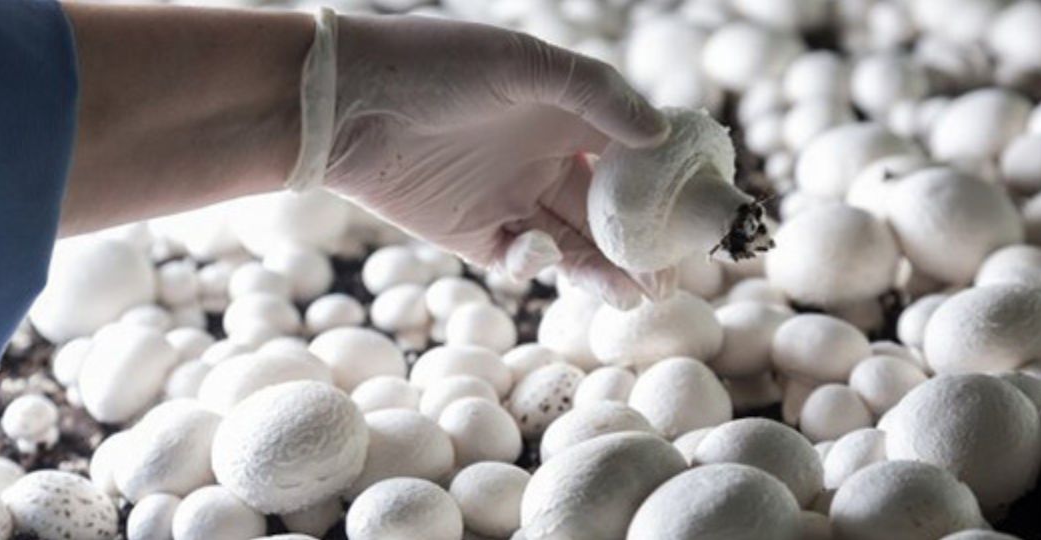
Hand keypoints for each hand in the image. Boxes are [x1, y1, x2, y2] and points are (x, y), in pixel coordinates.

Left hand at [325, 14, 672, 307]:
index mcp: (563, 116)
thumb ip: (595, 95)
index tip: (693, 216)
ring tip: (637, 295)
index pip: (628, 156)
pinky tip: (545, 255)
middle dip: (639, 246)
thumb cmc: (436, 66)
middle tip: (671, 280)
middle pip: (606, 212)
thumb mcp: (524, 65)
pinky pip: (520, 260)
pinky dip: (540, 266)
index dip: (661, 187)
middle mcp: (543, 159)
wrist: (347, 103)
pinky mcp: (473, 234)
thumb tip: (660, 133)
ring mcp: (509, 199)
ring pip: (572, 244)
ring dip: (604, 270)